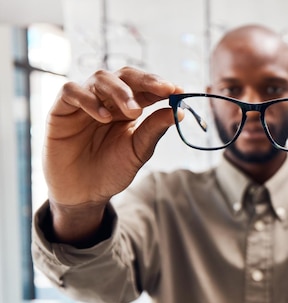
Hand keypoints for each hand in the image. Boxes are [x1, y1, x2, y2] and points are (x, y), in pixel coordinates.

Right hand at [44, 66, 180, 207]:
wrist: (84, 194)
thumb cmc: (112, 170)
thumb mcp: (138, 151)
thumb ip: (154, 130)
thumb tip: (179, 112)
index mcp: (128, 107)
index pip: (145, 87)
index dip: (161, 85)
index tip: (178, 90)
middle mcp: (107, 100)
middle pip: (125, 75)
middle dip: (146, 80)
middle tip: (163, 90)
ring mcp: (84, 101)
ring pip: (100, 77)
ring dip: (120, 91)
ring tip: (133, 112)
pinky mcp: (61, 109)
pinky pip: (71, 91)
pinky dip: (88, 99)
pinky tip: (104, 118)